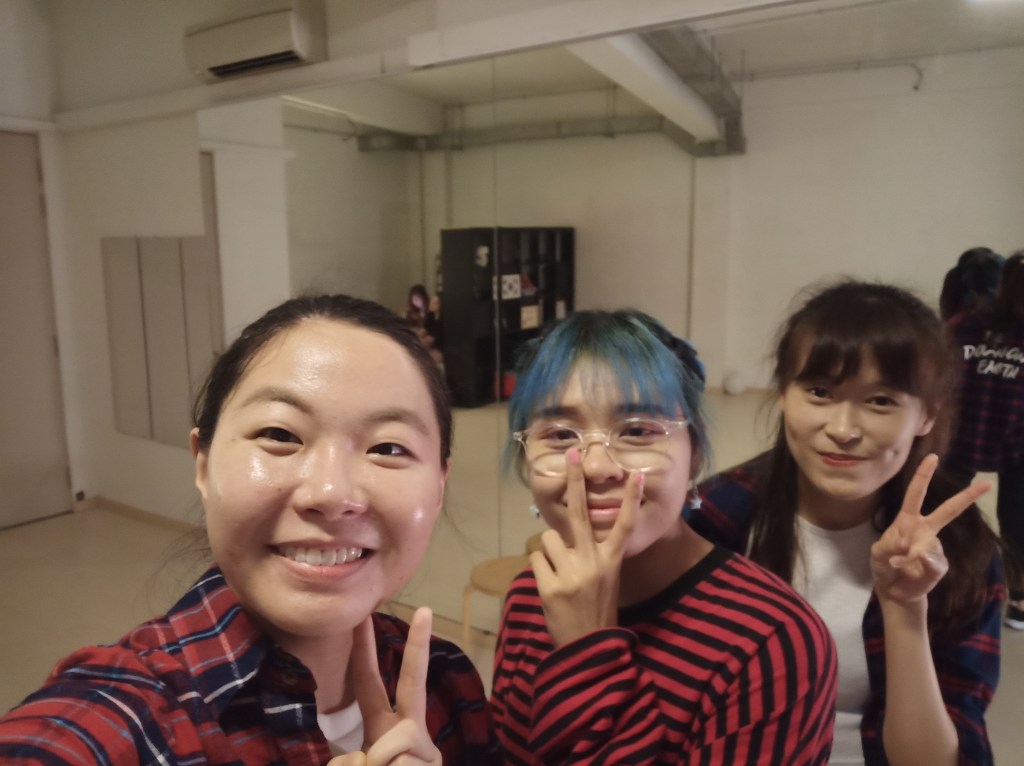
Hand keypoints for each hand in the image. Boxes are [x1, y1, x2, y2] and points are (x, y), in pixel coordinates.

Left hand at [327, 608, 441, 765]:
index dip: (364, 652)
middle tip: (425, 609)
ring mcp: (425, 752)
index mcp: (384, 730)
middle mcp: (410, 734)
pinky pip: (398, 761)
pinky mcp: (432, 763)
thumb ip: (353, 758)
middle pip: (413, 682)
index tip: (363, 617)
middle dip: (418, 646)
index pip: (370, 685)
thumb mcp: (355, 765)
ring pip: (391, 744)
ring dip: (375, 765)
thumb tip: (367, 754)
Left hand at [530, 448, 641, 646]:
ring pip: (548, 539)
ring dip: (549, 551)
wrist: (587, 649)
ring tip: (559, 573)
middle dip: (575, 481)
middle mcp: (593, 563)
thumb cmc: (596, 610)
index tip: (636, 475)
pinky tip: (550, 585)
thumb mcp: (606, 580)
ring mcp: (571, 573)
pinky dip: (540, 568)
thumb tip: (568, 532)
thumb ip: (593, 555)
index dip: (630, 500)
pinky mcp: (550, 586)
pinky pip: (536, 559)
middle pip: (580, 513)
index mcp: (611, 561)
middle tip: (571, 455)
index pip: (624, 526)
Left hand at [870, 454, 989, 606]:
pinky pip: (930, 562)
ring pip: (927, 545)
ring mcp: (934, 548)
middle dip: (966, 497)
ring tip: (896, 563)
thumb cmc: (884, 565)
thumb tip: (907, 544)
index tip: (933, 457)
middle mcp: (925, 531)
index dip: (923, 475)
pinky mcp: (939, 565)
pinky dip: (915, 565)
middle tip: (986, 484)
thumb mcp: (877, 552)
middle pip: (947, 511)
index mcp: (908, 520)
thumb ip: (888, 545)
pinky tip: (909, 568)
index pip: (916, 494)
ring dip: (906, 555)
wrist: (893, 590)